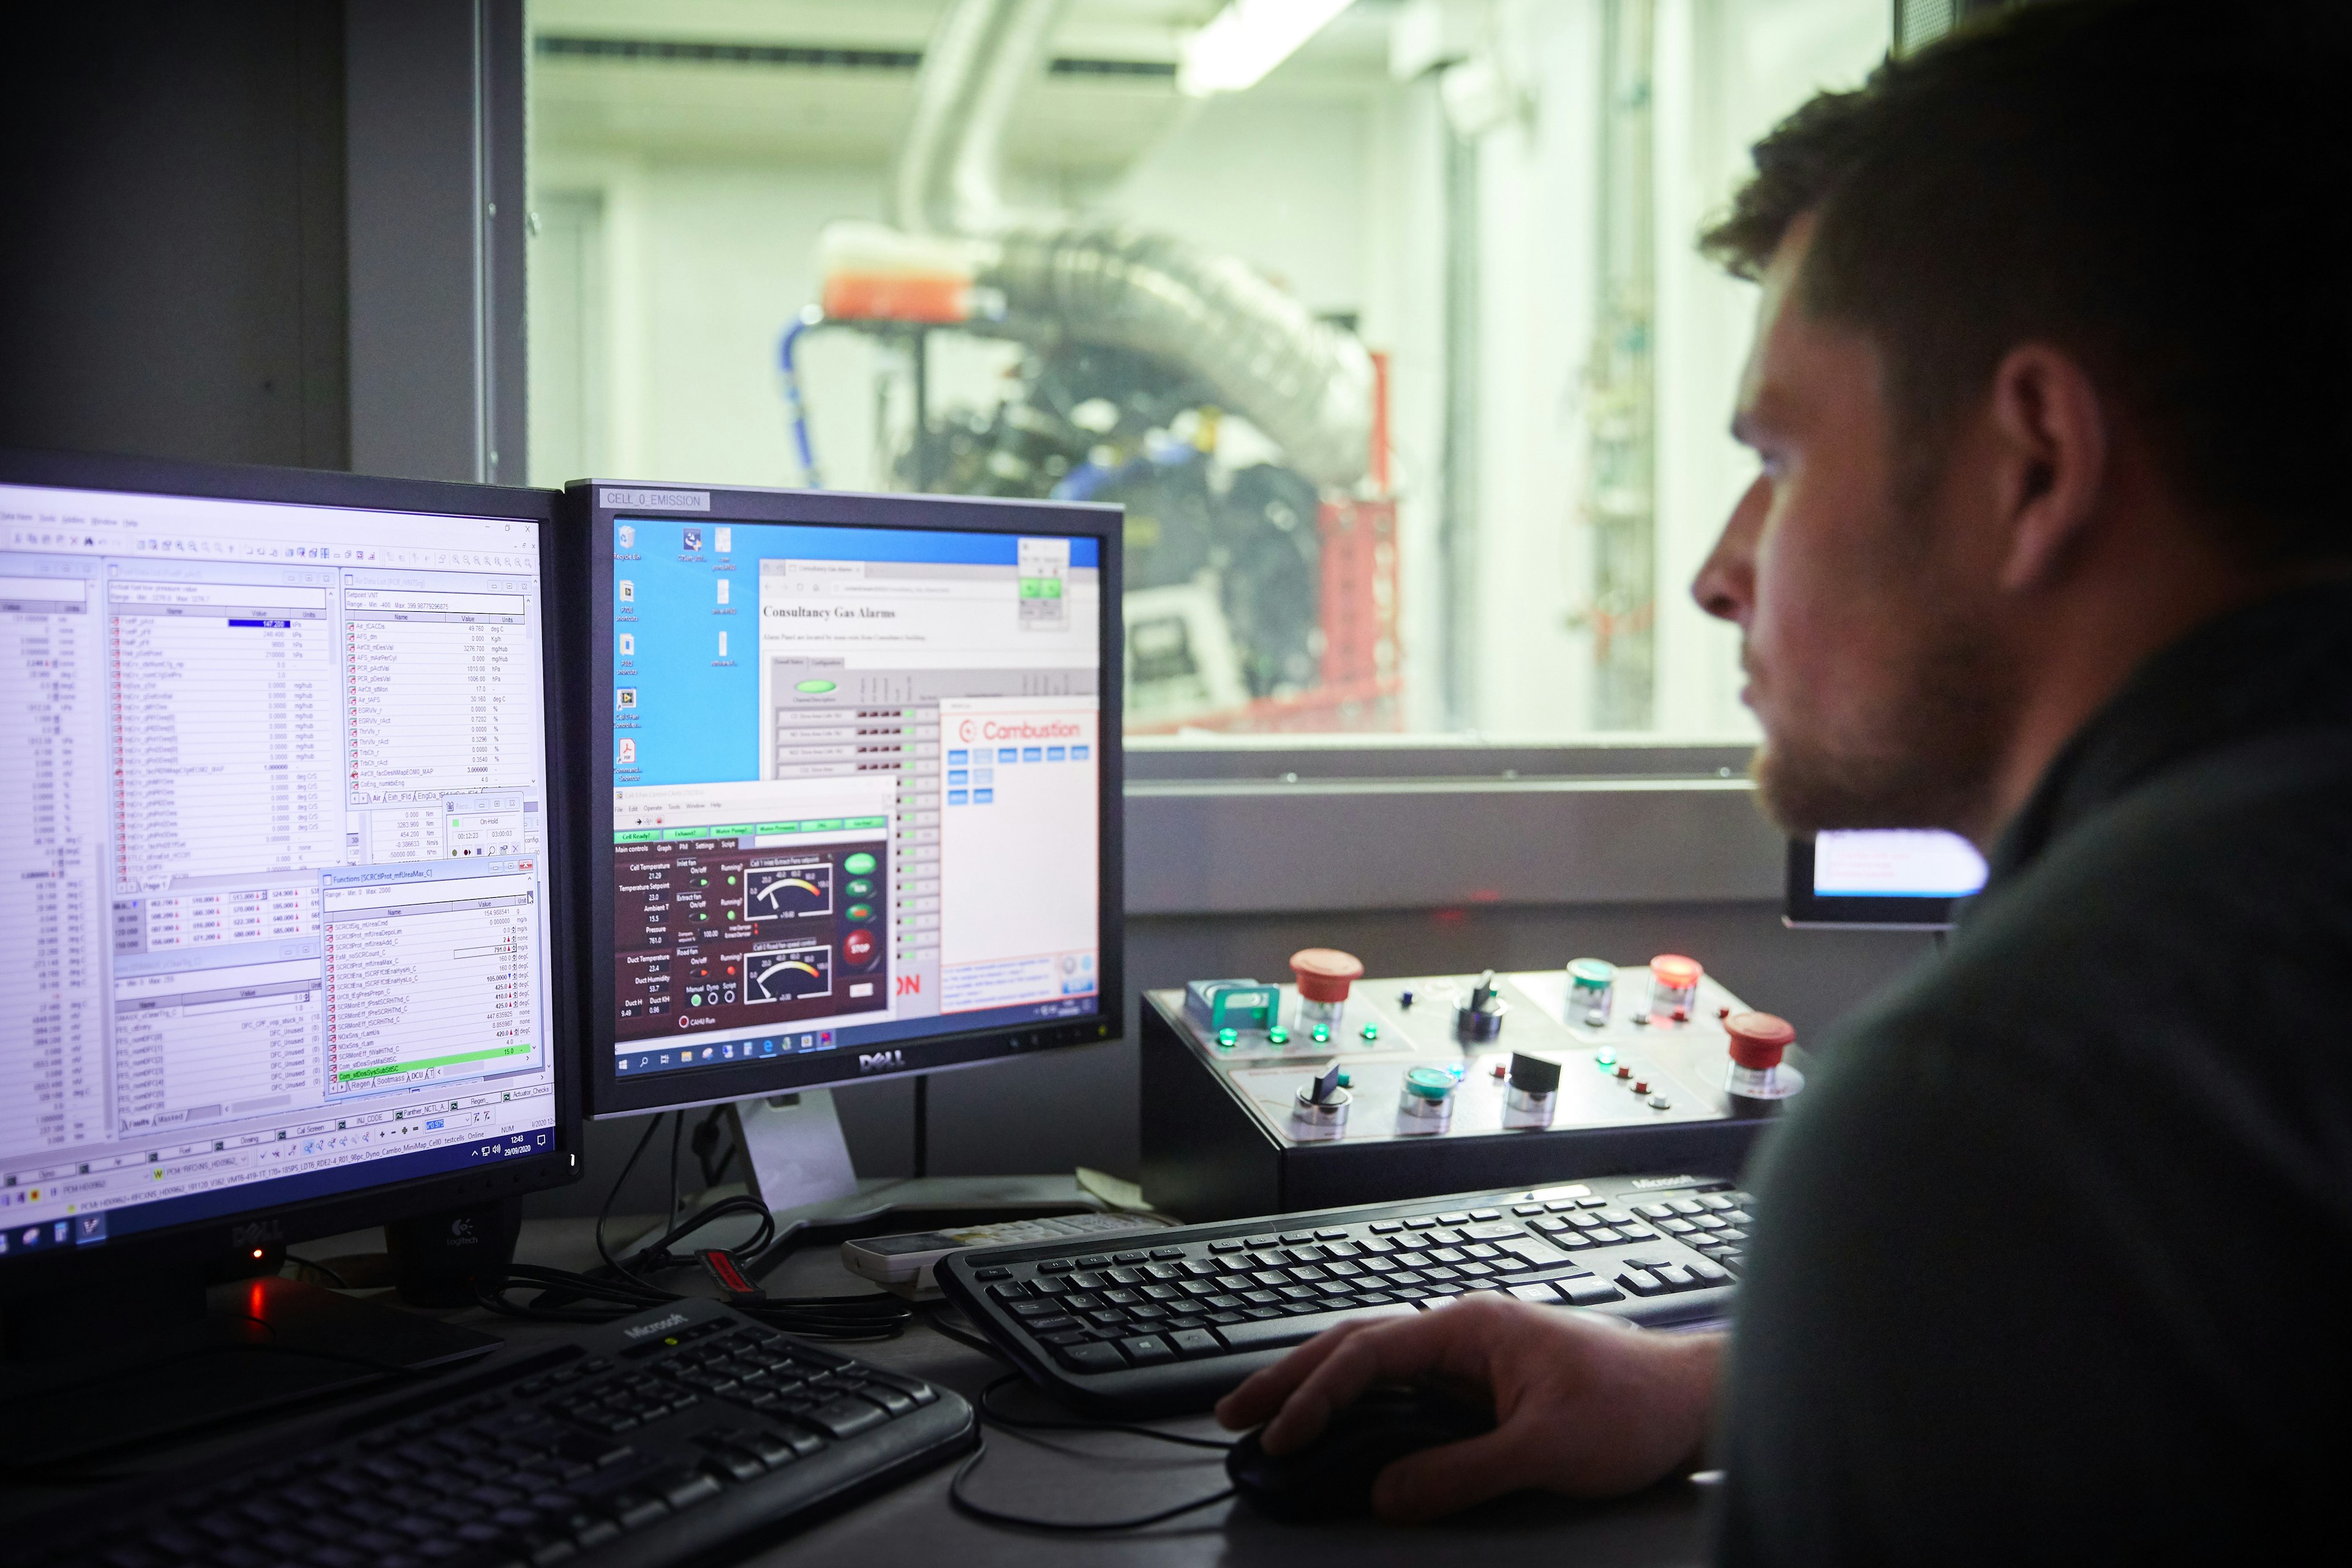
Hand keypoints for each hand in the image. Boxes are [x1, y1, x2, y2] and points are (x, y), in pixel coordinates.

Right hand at [1214, 1296, 1722, 1522]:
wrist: (1693, 1403)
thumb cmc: (1635, 1408)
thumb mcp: (1545, 1450)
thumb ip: (1460, 1473)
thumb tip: (1387, 1496)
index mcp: (1472, 1328)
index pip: (1371, 1352)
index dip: (1318, 1395)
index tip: (1284, 1436)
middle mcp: (1464, 1333)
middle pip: (1355, 1347)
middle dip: (1290, 1380)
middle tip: (1235, 1415)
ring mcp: (1471, 1358)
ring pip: (1375, 1366)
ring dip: (1318, 1392)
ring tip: (1267, 1423)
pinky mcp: (1482, 1388)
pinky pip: (1405, 1393)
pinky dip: (1359, 1409)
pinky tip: (1335, 1432)